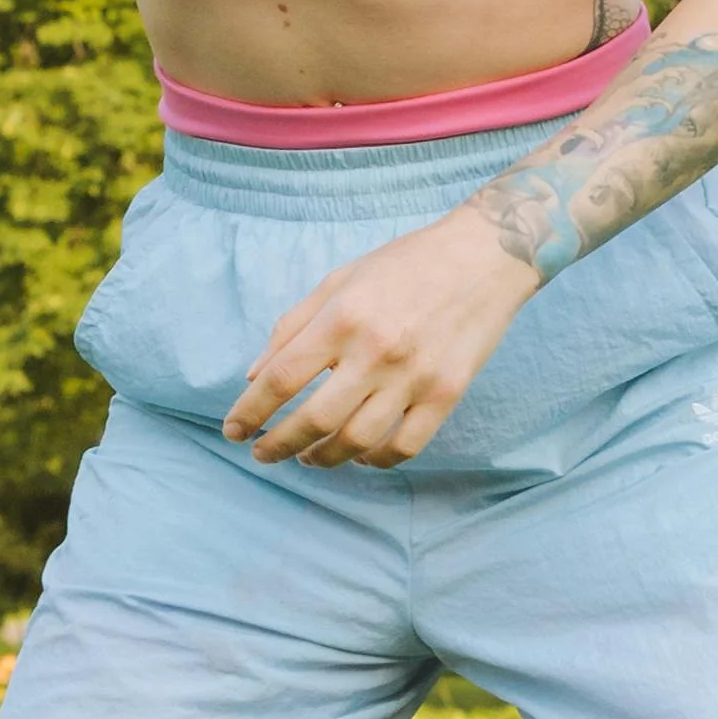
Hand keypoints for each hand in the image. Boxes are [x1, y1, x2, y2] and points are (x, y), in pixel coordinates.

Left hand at [223, 203, 539, 467]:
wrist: (484, 257)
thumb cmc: (404, 264)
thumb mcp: (339, 279)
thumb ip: (293, 325)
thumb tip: (255, 376)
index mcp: (342, 318)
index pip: (280, 378)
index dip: (249, 411)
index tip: (233, 430)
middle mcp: (375, 351)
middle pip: (314, 420)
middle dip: (278, 445)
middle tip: (263, 453)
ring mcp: (414, 377)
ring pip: (357, 442)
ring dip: (322, 458)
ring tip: (308, 456)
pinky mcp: (447, 394)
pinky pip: (404, 446)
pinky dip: (376, 461)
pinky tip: (360, 456)